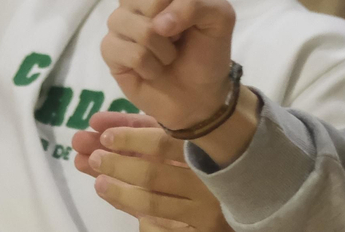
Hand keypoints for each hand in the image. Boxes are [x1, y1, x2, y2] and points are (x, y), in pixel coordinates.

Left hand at [73, 111, 232, 230]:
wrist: (251, 194)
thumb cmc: (203, 158)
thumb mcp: (181, 141)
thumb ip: (145, 132)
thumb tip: (98, 123)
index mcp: (204, 150)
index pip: (164, 142)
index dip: (131, 137)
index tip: (104, 134)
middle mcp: (207, 182)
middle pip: (154, 173)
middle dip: (118, 164)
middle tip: (93, 156)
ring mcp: (204, 212)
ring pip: (154, 204)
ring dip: (120, 192)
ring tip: (99, 182)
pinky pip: (162, 229)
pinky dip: (140, 217)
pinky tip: (119, 202)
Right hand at [102, 0, 236, 131]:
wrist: (200, 96)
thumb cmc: (207, 54)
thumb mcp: (219, 20)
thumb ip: (195, 6)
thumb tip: (158, 23)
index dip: (180, 0)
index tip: (191, 19)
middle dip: (167, 24)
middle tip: (177, 39)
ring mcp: (119, 24)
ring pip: (130, 24)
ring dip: (160, 49)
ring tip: (167, 57)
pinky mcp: (110, 51)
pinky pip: (124, 51)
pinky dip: (148, 65)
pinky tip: (153, 70)